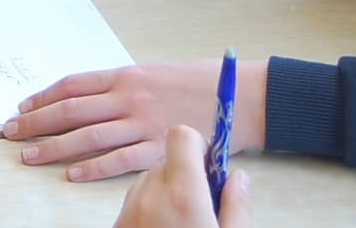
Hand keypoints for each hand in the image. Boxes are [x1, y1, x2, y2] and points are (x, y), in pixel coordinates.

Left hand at [3, 60, 266, 180]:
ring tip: (28, 155)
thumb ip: (123, 86)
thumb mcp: (154, 74)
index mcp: (126, 75)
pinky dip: (91, 168)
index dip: (43, 97)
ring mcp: (142, 123)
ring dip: (53, 147)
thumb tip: (91, 97)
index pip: (72, 85)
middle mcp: (129, 97)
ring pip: (87, 137)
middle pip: (70, 110)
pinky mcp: (159, 149)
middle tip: (9, 131)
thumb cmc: (198, 82)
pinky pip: (118, 160)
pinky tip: (71, 174)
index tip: (22, 108)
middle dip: (35, 122)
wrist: (240, 96)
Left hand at [114, 125, 252, 227]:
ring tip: (182, 222)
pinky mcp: (116, 223)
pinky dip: (149, 208)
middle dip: (185, 174)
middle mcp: (150, 196)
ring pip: (149, 180)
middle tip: (201, 203)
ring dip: (166, 192)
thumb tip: (238, 177)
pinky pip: (135, 201)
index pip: (182, 136)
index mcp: (183, 196)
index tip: (209, 163)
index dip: (198, 144)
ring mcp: (129, 210)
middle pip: (166, 160)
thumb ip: (237, 205)